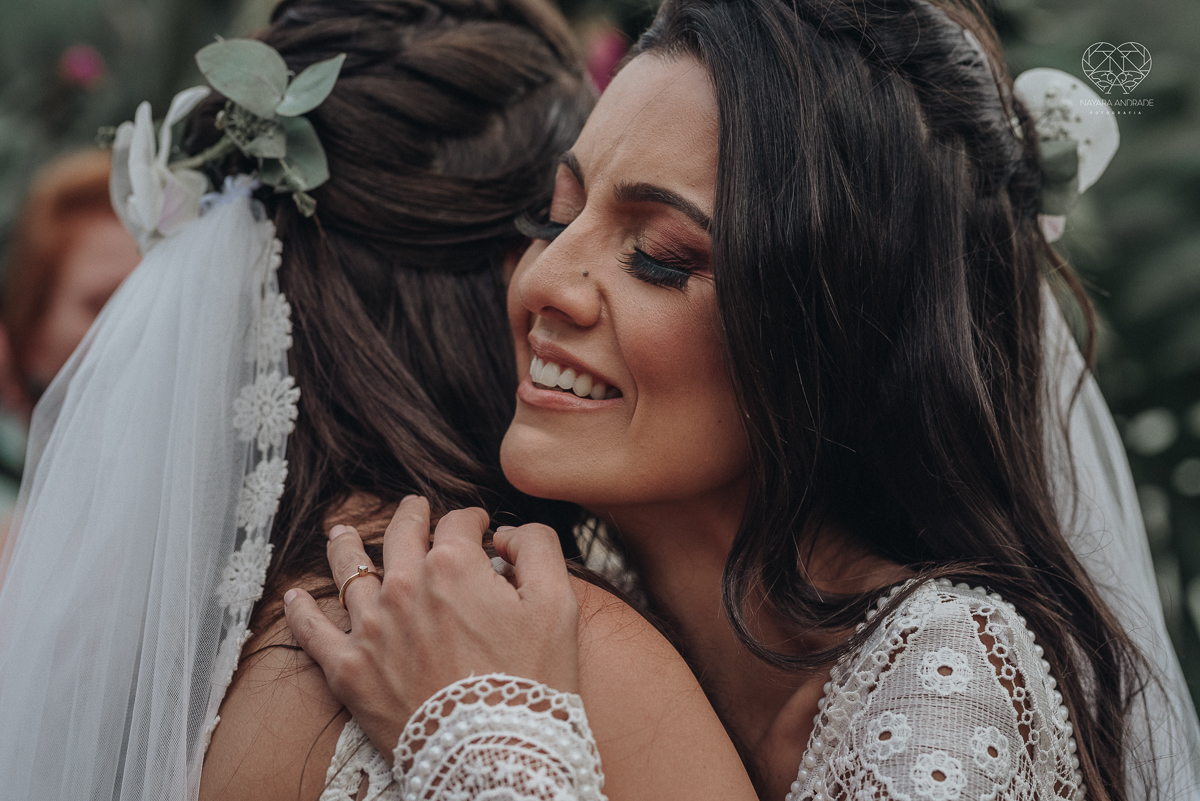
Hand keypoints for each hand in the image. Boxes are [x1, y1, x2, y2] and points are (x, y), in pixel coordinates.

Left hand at [282, 496, 578, 758]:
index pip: (458, 523)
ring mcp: (371, 629)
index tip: (481, 529)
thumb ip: (536, 548)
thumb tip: (506, 535)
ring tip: (341, 533)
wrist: (495, 757)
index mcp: (453, 566)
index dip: (473, 521)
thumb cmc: (531, 684)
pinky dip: (301, 611)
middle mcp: (405, 588)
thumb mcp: (557, 604)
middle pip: (401, 535)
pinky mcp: (349, 671)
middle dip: (411, 517)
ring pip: (349, 572)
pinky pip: (312, 633)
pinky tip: (293, 597)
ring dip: (347, 547)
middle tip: (415, 508)